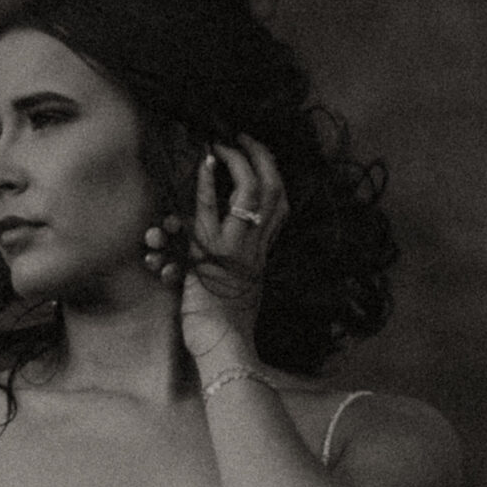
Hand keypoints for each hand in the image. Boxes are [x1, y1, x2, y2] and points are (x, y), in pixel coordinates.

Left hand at [153, 134, 281, 358]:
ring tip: (223, 143)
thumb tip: (237, 258)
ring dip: (237, 162)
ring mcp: (237, 247)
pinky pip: (212, 210)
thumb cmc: (229, 331)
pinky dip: (209, 182)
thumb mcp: (243, 294)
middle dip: (261, 157)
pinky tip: (206, 162)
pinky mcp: (213, 253)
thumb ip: (244, 271)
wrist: (225, 350)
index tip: (261, 158)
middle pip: (274, 190)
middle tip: (244, 137)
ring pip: (251, 193)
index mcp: (264, 256)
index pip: (281, 207)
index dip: (273, 176)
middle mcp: (257, 247)